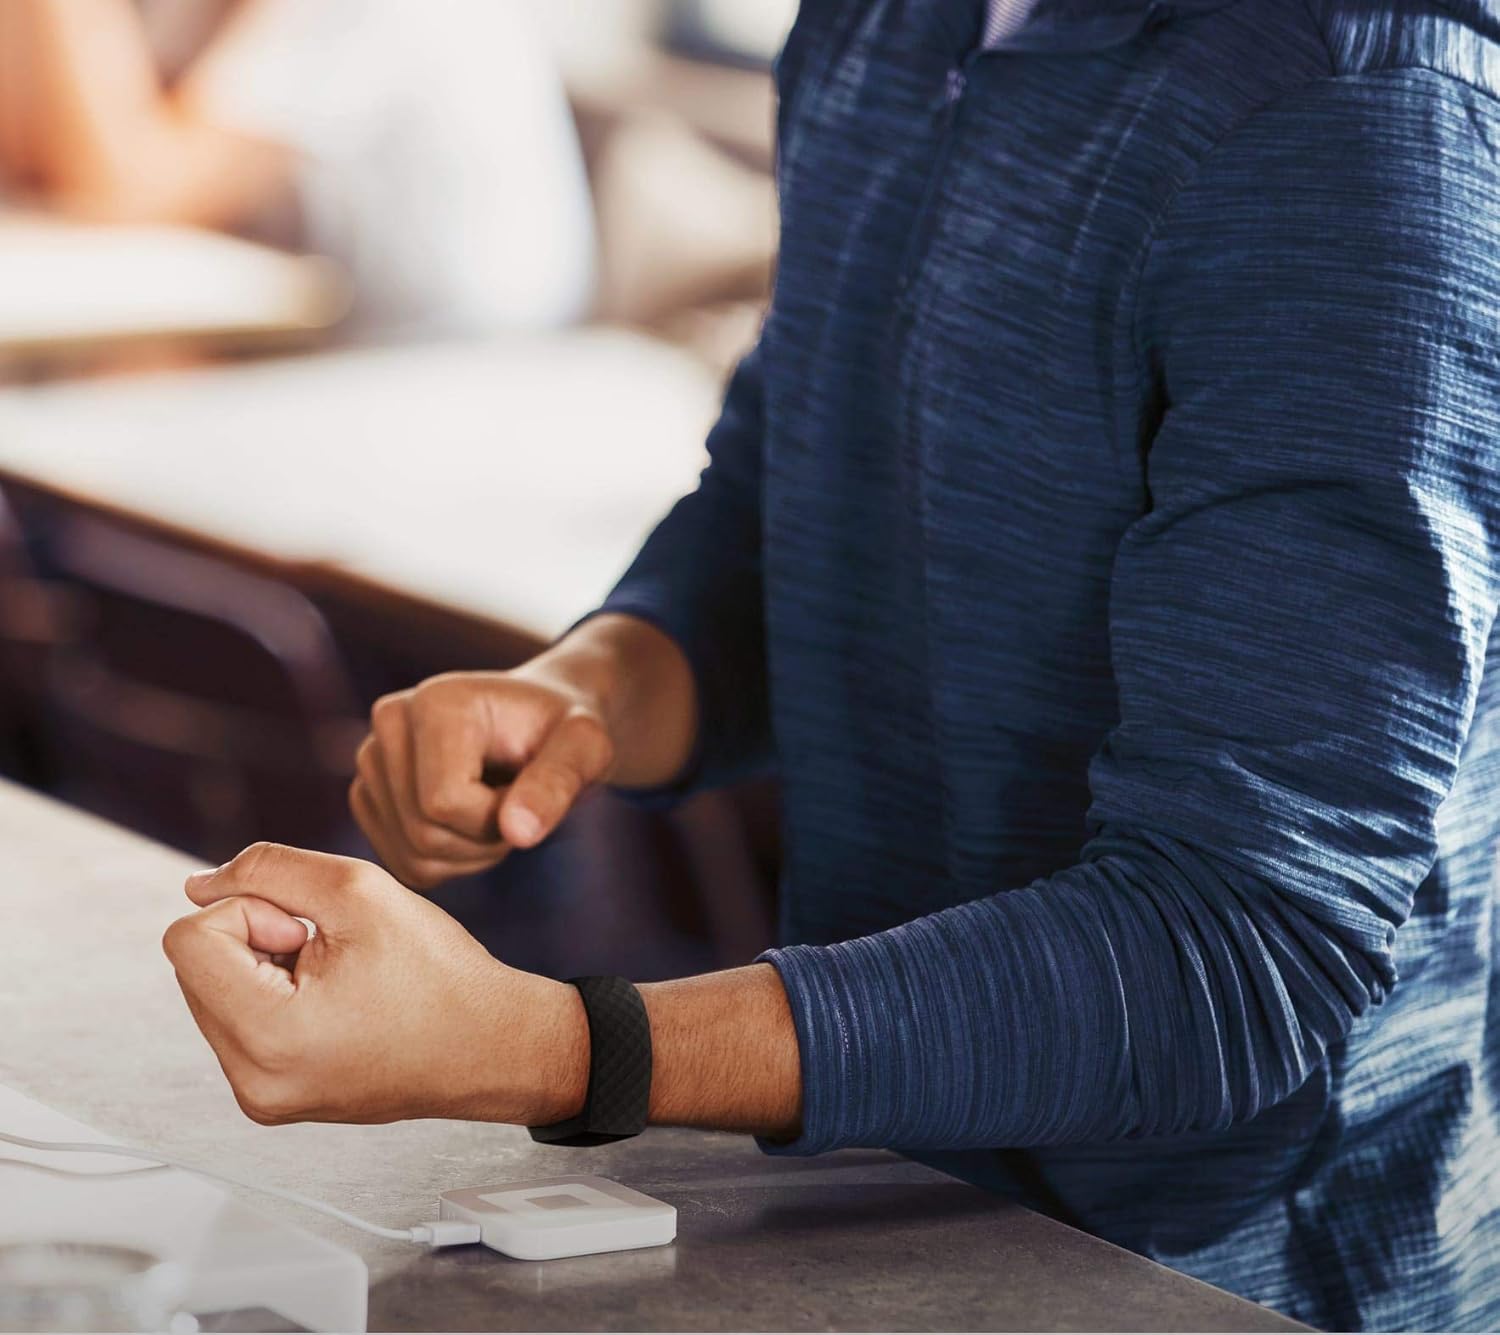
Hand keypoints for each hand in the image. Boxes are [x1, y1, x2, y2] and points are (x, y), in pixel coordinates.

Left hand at [161, 843, 585, 1125]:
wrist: (492, 1046)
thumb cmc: (439, 973)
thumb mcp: (358, 890)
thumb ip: (268, 869)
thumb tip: (197, 885)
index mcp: (268, 1036)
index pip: (188, 940)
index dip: (251, 910)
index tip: (311, 930)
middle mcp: (252, 1082)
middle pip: (195, 967)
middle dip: (256, 937)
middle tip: (331, 949)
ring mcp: (261, 1097)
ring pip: (214, 991)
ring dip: (265, 964)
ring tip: (340, 975)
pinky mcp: (272, 1098)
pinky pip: (239, 1023)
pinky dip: (275, 994)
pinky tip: (337, 998)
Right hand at [349, 666, 615, 891]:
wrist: (544, 723)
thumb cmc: (565, 731)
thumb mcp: (585, 748)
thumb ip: (558, 782)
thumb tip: (517, 831)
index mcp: (435, 701)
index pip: (443, 802)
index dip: (497, 819)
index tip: (531, 791)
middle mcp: (389, 722)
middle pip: (423, 833)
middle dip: (486, 841)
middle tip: (520, 805)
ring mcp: (371, 759)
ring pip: (411, 855)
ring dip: (470, 854)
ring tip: (500, 810)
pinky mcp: (369, 794)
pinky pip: (403, 864)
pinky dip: (448, 862)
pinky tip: (474, 824)